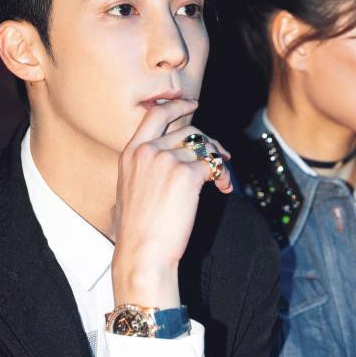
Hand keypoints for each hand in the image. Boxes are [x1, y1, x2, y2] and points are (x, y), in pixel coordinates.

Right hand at [112, 99, 231, 308]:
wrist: (142, 253)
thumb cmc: (138, 229)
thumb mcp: (131, 188)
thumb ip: (147, 165)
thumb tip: (176, 154)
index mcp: (131, 153)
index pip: (155, 115)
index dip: (176, 105)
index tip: (192, 103)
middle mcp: (148, 152)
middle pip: (188, 130)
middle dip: (209, 140)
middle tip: (222, 154)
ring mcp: (167, 161)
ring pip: (204, 148)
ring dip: (219, 161)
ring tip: (224, 179)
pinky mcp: (187, 176)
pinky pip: (214, 166)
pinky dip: (224, 176)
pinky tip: (224, 188)